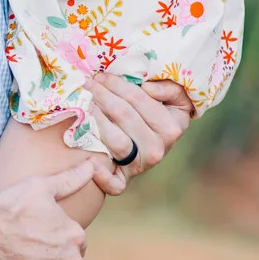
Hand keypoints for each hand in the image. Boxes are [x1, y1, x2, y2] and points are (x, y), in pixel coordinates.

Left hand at [85, 74, 193, 194]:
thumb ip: (170, 89)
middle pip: (124, 116)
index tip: (100, 75)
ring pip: (116, 141)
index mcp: (170, 127)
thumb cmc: (158, 115)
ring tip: (83, 103)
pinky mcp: (124, 180)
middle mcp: (157, 149)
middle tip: (87, 83)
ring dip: (96, 120)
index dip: (117, 84)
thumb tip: (148, 88)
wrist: (151, 146)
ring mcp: (140, 166)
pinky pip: (114, 184)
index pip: (138, 100)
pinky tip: (89, 162)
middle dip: (102, 95)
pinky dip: (101, 176)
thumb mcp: (175, 100)